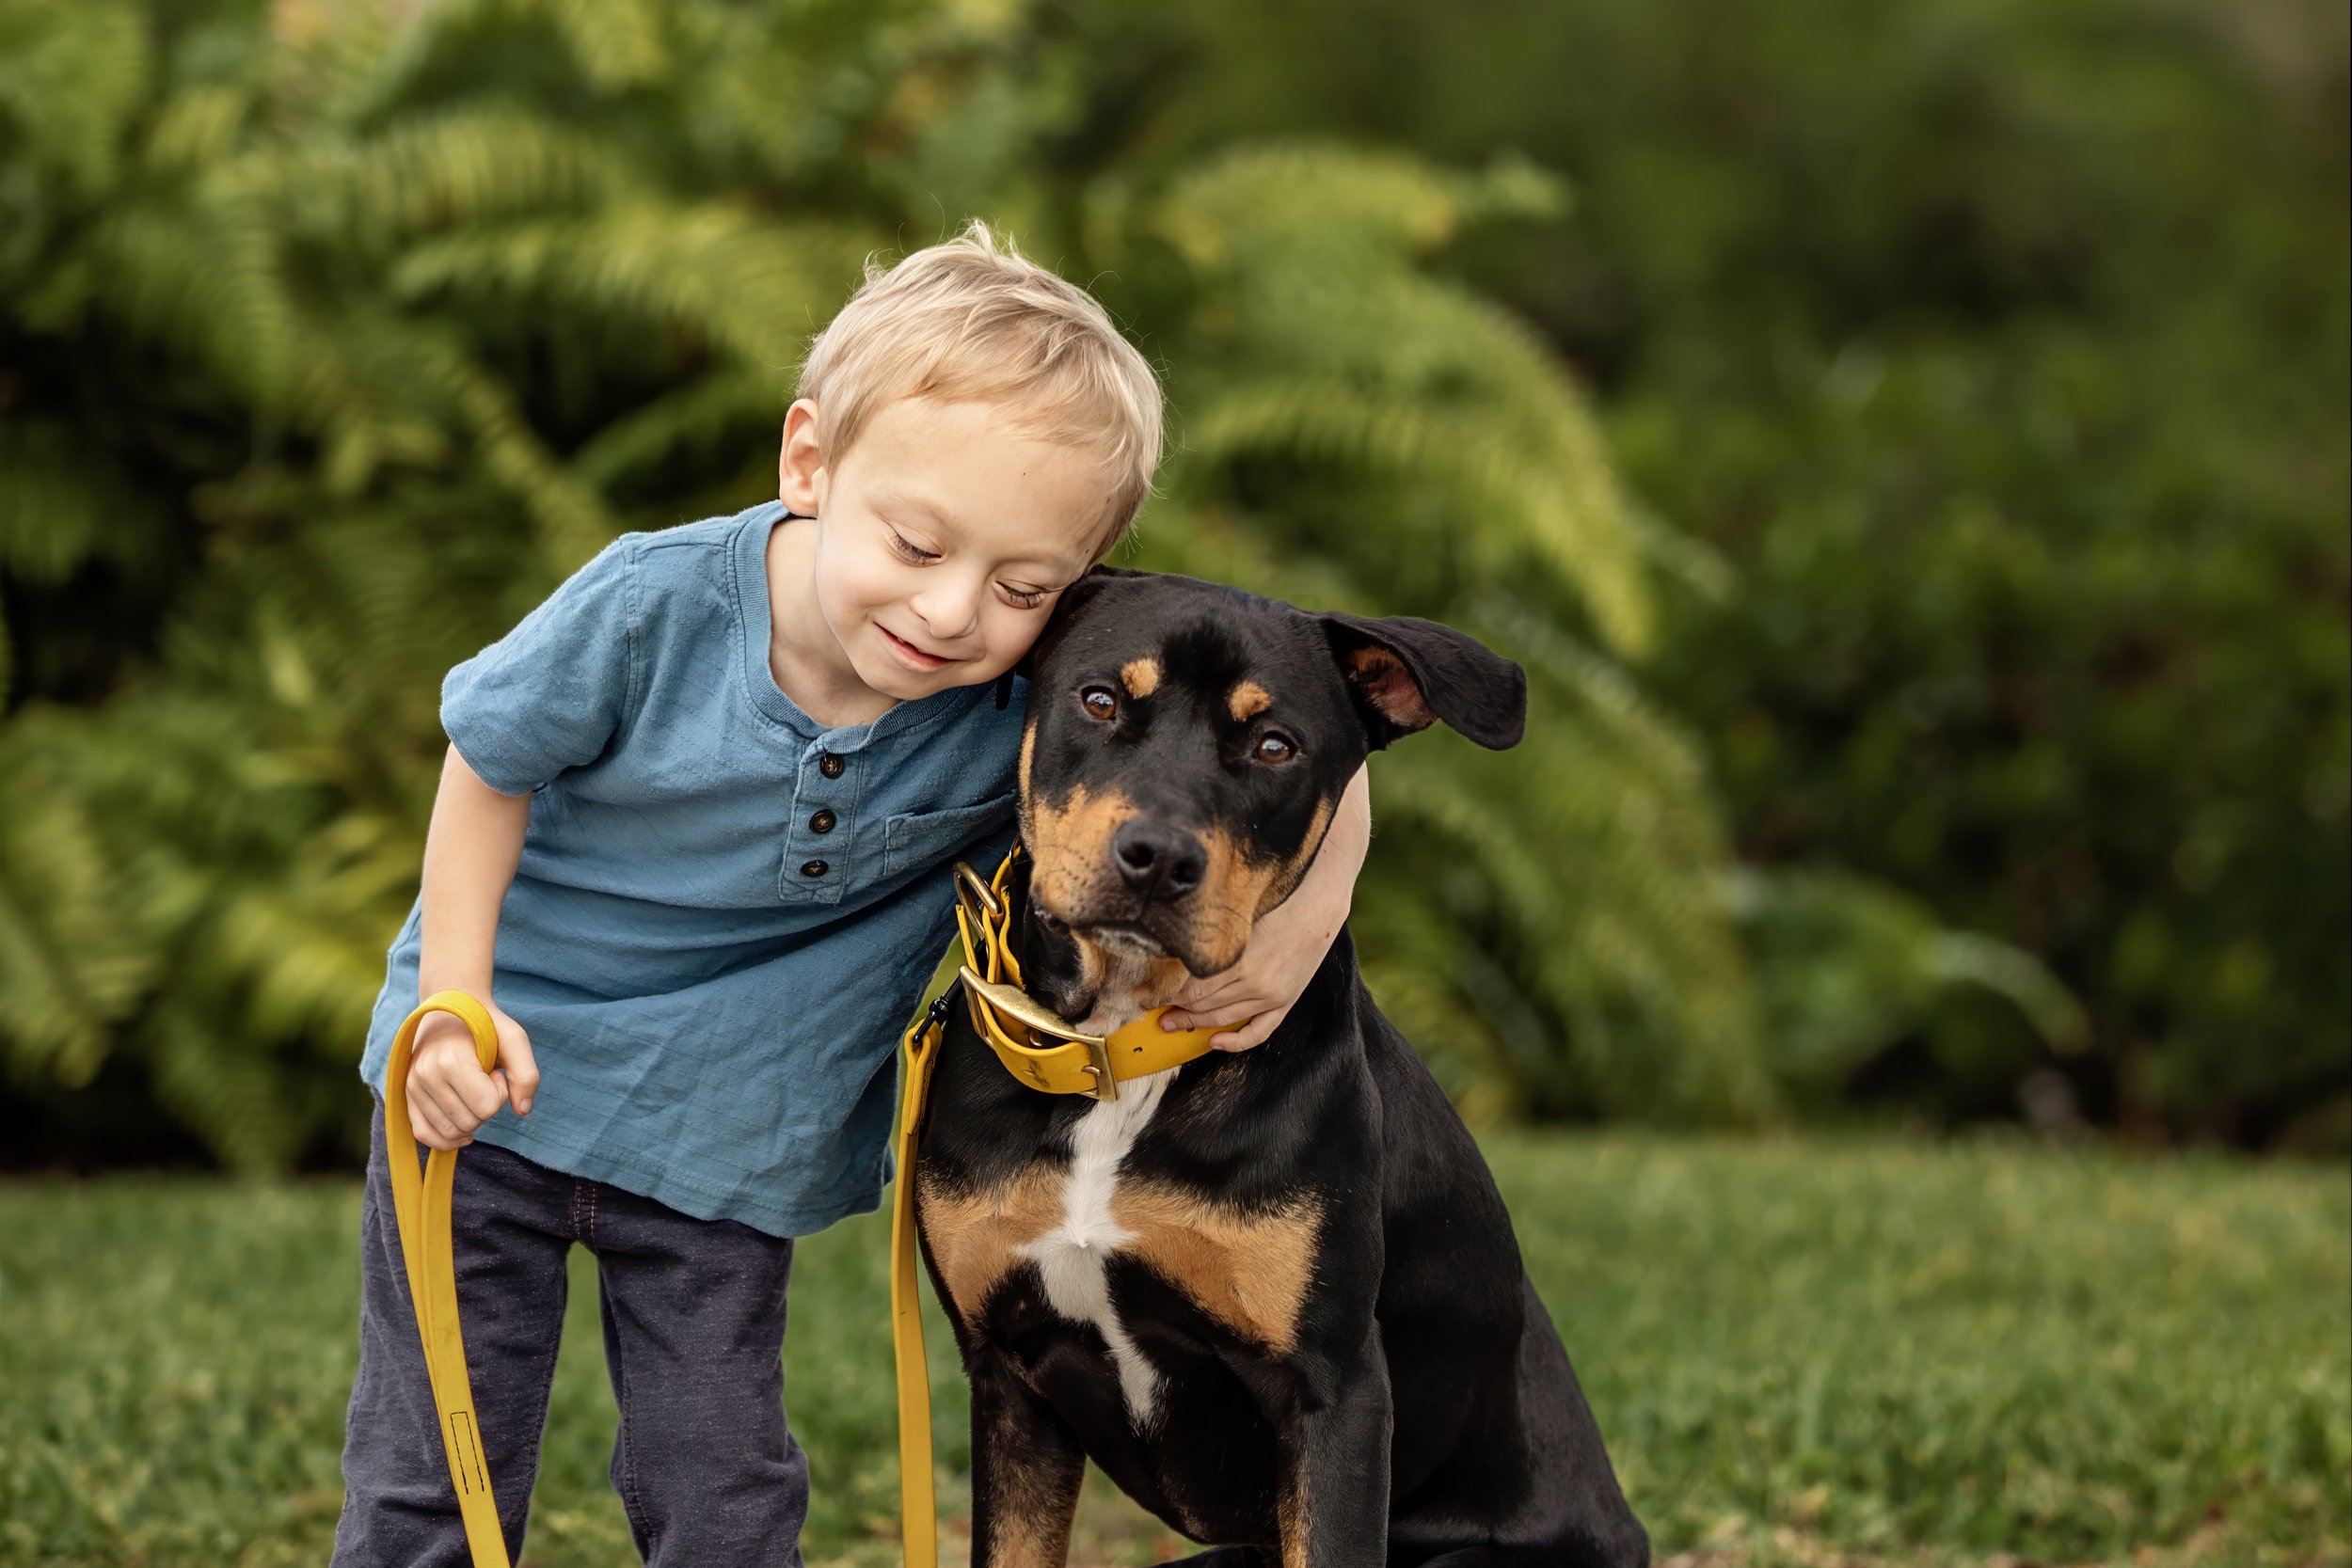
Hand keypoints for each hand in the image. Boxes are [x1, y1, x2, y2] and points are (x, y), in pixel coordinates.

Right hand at [405, 999, 537, 1149]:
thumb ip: (526, 1075)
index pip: (487, 1106)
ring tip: (469, 1090)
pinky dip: (445, 1141)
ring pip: (450, 1132)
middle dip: (486, 1107)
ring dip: (470, 1119)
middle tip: (482, 1080)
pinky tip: (464, 1132)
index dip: (499, 1092)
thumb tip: (522, 1111)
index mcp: (452, 1060)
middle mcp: (427, 1075)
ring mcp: (413, 1086)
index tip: (494, 1072)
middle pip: (470, 1122)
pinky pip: (423, 1135)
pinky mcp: (406, 1095)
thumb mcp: (515, 1040)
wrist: (449, 1011)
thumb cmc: (485, 1026)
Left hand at [1158, 763, 1372, 1051]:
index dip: (1163, 993)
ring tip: (1169, 1022)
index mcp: (1237, 960)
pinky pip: (1259, 1031)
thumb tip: (1172, 948)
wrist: (1319, 901)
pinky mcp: (1285, 1000)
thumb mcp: (1235, 913)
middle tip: (1148, 1007)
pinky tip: (1213, 1041)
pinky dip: (1235, 1041)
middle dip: (1172, 1007)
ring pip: (1222, 1019)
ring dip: (1193, 1022)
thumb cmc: (1275, 898)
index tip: (1144, 991)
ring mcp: (1271, 995)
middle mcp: (1254, 983)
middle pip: (1201, 1005)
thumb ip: (1207, 936)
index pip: (1189, 988)